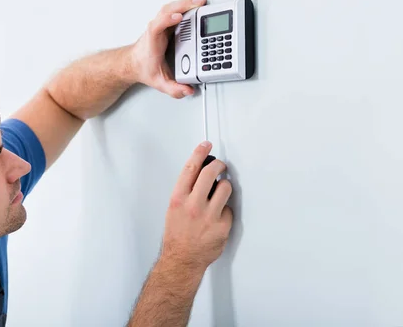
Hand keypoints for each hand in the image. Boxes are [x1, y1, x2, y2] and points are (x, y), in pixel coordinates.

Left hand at [131, 0, 206, 98]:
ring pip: (171, 8)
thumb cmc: (143, 68)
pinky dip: (182, 1)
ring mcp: (160, 24)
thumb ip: (173, 89)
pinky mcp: (164, 23)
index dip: (168, 20)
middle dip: (183, 6)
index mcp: (153, 40)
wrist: (132, 63)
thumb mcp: (158, 82)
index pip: (158, 26)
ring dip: (184, 2)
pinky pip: (173, 8)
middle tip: (198, 3)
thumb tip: (187, 90)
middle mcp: (155, 28)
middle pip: (167, 12)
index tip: (178, 17)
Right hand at [160, 141, 232, 271]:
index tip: (206, 145)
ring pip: (225, 188)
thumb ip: (186, 190)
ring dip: (224, 187)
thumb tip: (200, 173)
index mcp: (178, 198)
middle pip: (211, 173)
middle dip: (219, 165)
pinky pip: (228, 209)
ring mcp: (209, 215)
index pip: (190, 168)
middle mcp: (193, 205)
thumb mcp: (174, 208)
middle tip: (221, 166)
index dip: (199, 152)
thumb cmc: (177, 234)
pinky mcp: (222, 226)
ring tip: (219, 194)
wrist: (182, 259)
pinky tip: (217, 218)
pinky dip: (224, 211)